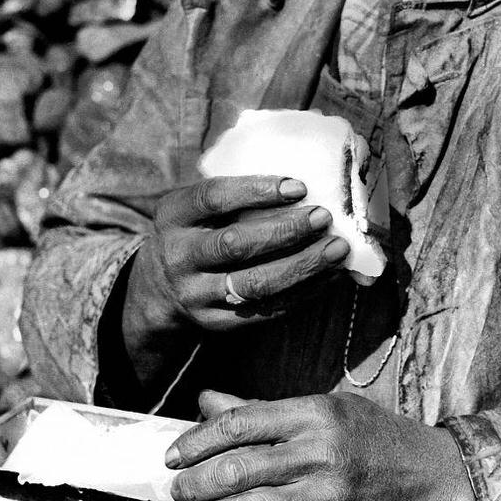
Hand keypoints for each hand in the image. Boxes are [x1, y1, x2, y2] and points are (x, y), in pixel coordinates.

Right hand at [124, 174, 349, 351]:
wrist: (163, 288)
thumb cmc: (200, 231)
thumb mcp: (201, 206)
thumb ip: (240, 193)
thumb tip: (307, 178)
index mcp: (173, 215)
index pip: (213, 197)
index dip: (257, 191)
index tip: (299, 186)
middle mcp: (179, 256)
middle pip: (235, 244)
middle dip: (286, 230)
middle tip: (324, 217)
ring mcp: (195, 293)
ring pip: (255, 283)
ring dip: (303, 266)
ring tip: (337, 250)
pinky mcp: (216, 322)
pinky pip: (266, 309)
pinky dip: (303, 292)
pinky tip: (329, 275)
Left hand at [166, 390, 481, 500]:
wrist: (429, 476)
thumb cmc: (371, 436)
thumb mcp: (324, 408)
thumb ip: (263, 409)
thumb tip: (205, 401)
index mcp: (314, 414)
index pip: (238, 424)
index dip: (196, 440)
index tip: (173, 455)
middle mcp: (319, 453)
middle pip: (236, 470)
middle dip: (195, 483)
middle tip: (178, 489)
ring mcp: (325, 496)